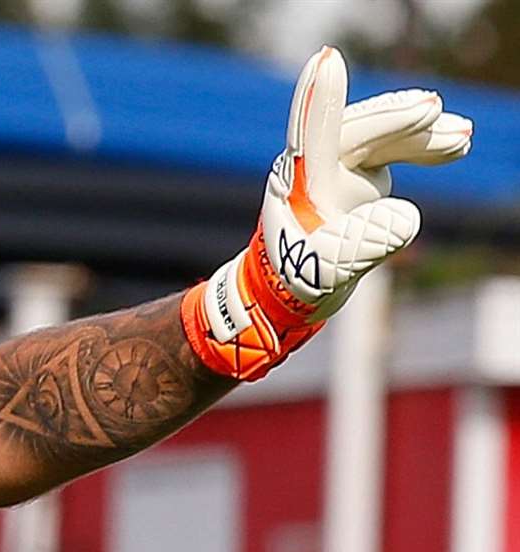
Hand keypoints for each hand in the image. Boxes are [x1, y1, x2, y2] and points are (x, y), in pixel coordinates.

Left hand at [181, 45, 471, 380]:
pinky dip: (422, 145)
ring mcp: (335, 165)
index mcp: (298, 182)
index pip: (311, 133)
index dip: (321, 99)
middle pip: (356, 127)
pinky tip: (457, 145)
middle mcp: (313, 165)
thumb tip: (406, 217)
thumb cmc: (302, 279)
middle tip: (432, 110)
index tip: (327, 61)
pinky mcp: (356, 171)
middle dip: (394, 118)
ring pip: (380, 135)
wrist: (292, 288)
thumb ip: (364, 244)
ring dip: (419, 133)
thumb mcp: (331, 270)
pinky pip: (392, 147)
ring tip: (462, 138)